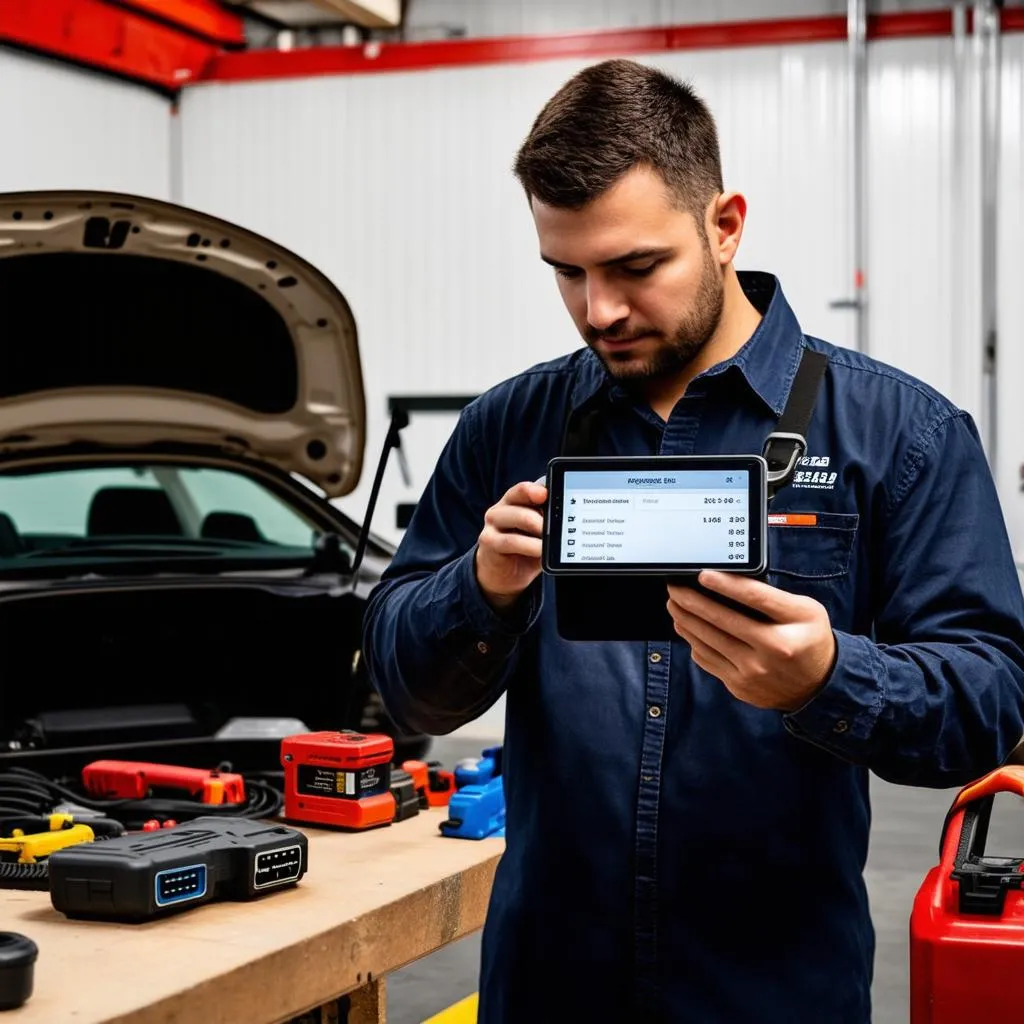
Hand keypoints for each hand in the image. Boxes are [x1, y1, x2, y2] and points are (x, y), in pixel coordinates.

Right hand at [475, 481, 547, 611]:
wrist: (503, 574)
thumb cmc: (525, 550)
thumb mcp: (539, 535)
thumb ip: (548, 524)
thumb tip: (567, 520)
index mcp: (515, 501)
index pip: (526, 488)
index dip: (537, 488)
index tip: (548, 494)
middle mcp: (502, 507)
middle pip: (521, 497)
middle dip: (543, 510)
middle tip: (558, 525)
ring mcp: (493, 522)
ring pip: (518, 517)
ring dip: (539, 528)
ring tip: (551, 539)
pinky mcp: (488, 540)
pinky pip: (511, 540)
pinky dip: (529, 546)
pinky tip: (540, 551)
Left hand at [666, 571, 836, 711]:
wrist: (819, 686)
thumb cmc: (809, 639)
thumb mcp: (806, 610)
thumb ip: (773, 597)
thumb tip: (729, 583)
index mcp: (790, 627)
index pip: (753, 598)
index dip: (724, 584)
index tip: (702, 574)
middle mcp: (771, 651)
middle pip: (722, 620)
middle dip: (692, 601)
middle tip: (674, 588)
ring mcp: (752, 672)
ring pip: (708, 641)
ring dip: (686, 620)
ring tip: (675, 605)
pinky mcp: (740, 686)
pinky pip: (708, 660)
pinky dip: (693, 641)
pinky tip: (687, 628)